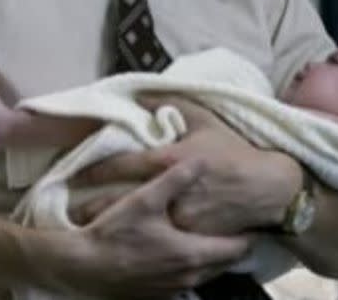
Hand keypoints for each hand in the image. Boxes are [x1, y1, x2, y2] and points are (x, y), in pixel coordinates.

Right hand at [38, 158, 251, 297]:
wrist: (81, 266)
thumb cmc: (113, 233)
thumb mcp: (145, 199)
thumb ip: (176, 178)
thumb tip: (201, 160)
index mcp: (192, 254)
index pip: (237, 248)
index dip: (249, 234)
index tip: (256, 220)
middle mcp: (188, 276)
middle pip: (225, 263)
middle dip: (235, 246)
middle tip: (242, 226)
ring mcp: (173, 289)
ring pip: (207, 274)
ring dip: (215, 258)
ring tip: (218, 237)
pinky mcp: (158, 295)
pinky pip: (187, 282)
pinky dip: (194, 269)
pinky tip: (188, 254)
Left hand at [71, 93, 300, 234]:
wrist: (268, 187)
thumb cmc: (236, 150)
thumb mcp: (206, 119)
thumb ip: (173, 104)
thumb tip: (142, 95)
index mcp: (169, 159)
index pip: (120, 165)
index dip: (93, 170)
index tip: (74, 173)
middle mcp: (168, 190)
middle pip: (117, 202)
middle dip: (90, 207)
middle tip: (70, 210)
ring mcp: (177, 217)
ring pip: (134, 225)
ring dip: (111, 226)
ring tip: (89, 228)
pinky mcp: (189, 238)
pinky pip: (157, 239)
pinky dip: (141, 240)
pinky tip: (127, 241)